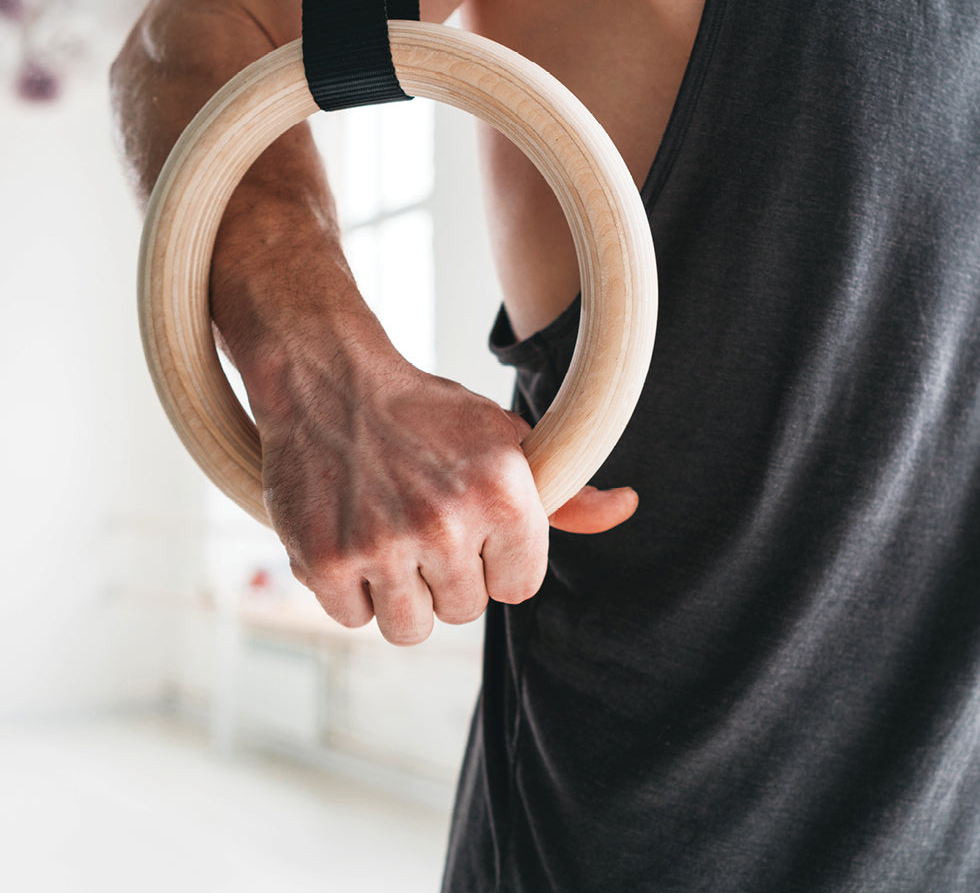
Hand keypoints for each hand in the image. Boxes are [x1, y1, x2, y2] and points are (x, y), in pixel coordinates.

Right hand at [255, 337, 636, 644]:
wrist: (329, 381)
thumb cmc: (427, 417)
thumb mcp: (506, 441)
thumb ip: (565, 493)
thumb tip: (626, 507)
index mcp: (504, 495)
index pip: (520, 588)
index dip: (496, 561)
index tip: (472, 529)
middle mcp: (446, 523)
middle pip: (465, 610)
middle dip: (446, 576)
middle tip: (421, 522)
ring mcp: (382, 545)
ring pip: (411, 627)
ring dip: (401, 594)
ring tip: (389, 537)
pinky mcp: (325, 561)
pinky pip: (353, 618)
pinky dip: (349, 589)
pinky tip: (351, 535)